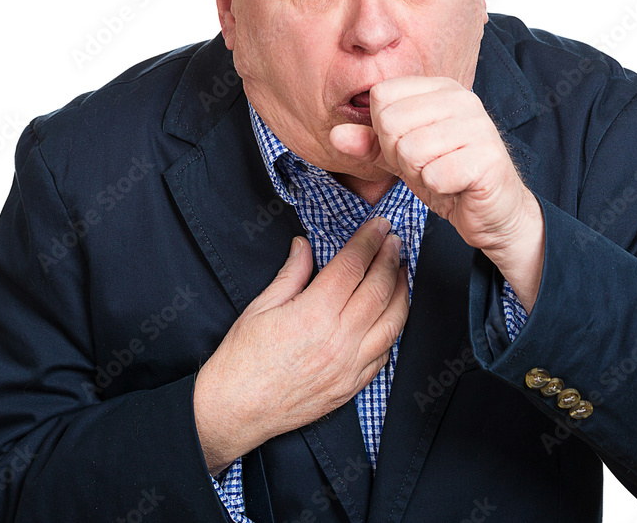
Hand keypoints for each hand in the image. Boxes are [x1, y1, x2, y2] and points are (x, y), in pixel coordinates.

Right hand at [193, 216, 408, 475]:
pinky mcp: (352, 386)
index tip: (379, 225)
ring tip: (401, 272)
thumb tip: (304, 246)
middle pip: (379, 289)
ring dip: (402, 292)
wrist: (235, 411)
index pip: (352, 266)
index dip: (369, 241)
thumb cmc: (241, 361)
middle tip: (394, 241)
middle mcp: (338, 340)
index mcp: (313, 315)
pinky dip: (394, 328)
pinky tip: (392, 313)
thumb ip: (290, 274)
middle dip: (391, 259)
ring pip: (393, 322)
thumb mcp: (259, 307)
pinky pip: (386, 353)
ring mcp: (350, 366)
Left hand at [329, 76, 543, 310]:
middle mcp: (462, 99)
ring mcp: (478, 126)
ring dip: (419, 174)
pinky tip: (455, 186)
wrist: (493, 213)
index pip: (382, 96)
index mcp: (439, 88)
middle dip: (399, 156)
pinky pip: (435, 174)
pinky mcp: (488, 157)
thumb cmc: (448, 178)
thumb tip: (335, 135)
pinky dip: (438, 188)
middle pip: (391, 122)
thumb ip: (368, 144)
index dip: (383, 132)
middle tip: (426, 166)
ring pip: (410, 149)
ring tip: (441, 175)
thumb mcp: (400, 158)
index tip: (408, 147)